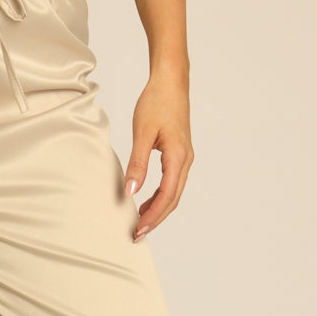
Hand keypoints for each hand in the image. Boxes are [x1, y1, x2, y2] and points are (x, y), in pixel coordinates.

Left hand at [123, 66, 193, 240]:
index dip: (153, 216)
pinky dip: (160, 197)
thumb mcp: (143, 133)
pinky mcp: (180, 154)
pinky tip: (146, 202)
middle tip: (137, 235)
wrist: (171, 81)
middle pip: (173, 200)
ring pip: (174, 193)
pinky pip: (172, 183)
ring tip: (141, 222)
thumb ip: (137, 164)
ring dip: (158, 210)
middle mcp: (186, 160)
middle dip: (156, 219)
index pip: (167, 196)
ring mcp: (185, 158)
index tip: (138, 230)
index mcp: (178, 157)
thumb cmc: (156, 102)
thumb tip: (131, 191)